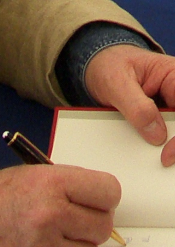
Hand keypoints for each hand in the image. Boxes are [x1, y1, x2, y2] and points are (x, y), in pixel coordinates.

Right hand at [0, 164, 120, 246]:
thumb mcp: (29, 175)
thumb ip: (66, 184)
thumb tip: (94, 196)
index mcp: (52, 183)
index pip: (108, 190)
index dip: (105, 196)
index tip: (99, 200)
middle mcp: (52, 214)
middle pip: (103, 226)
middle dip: (93, 223)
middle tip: (77, 220)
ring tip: (57, 237)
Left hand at [85, 45, 174, 165]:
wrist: (96, 68)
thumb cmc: (108, 67)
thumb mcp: (116, 84)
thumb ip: (136, 107)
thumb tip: (157, 136)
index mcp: (173, 75)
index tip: (167, 154)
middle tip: (165, 161)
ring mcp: (167, 103)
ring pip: (174, 127)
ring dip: (168, 143)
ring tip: (159, 159)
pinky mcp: (157, 114)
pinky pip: (162, 130)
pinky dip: (157, 142)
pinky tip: (151, 152)